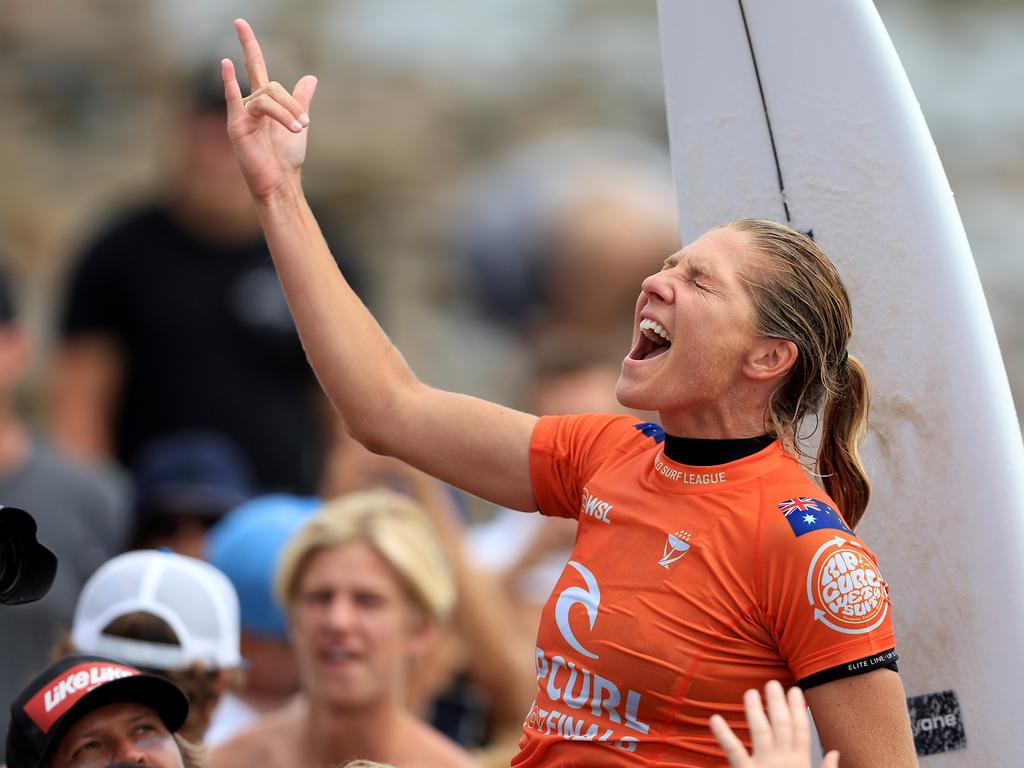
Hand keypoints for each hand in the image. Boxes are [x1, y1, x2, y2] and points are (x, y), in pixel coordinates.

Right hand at [221, 19, 316, 199]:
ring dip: (287, 114)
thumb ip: (301, 100)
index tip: (240, 22)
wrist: (282, 182)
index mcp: (264, 102)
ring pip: (267, 98)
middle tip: (304, 124)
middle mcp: (250, 104)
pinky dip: (230, 83)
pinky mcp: (236, 126)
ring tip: (299, 130)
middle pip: (272, 86)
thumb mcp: (299, 123)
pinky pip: (236, 101)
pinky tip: (225, 64)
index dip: (249, 45)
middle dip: (291, 103)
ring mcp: (241, 115)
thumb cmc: (287, 159)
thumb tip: (310, 77)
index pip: (255, 67)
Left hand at [710, 681, 838, 767]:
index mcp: (801, 765)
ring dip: (756, 711)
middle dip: (778, 704)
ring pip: (761, 733)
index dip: (798, 710)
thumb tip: (835, 752)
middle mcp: (785, 762)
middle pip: (782, 727)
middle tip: (772, 683)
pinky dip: (723, 735)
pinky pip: (733, 751)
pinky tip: (714, 719)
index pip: (801, 732)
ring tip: (750, 692)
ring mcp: (766, 766)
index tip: (795, 690)